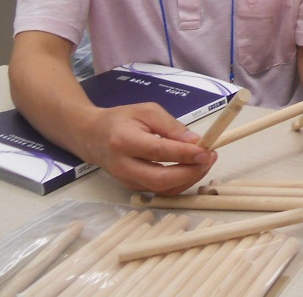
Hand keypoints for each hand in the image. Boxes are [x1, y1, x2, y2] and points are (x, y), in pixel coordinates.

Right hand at [80, 102, 215, 194]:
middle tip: (210, 159)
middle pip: (160, 179)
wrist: (92, 136)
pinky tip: (191, 170)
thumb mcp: (148, 111)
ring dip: (188, 179)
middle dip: (190, 172)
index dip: (185, 154)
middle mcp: (123, 165)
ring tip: (204, 163)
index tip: (206, 151)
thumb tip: (195, 142)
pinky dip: (179, 183)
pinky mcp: (132, 188)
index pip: (158, 152)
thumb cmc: (122, 119)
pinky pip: (159, 191)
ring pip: (162, 189)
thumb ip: (172, 126)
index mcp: (124, 141)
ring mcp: (126, 181)